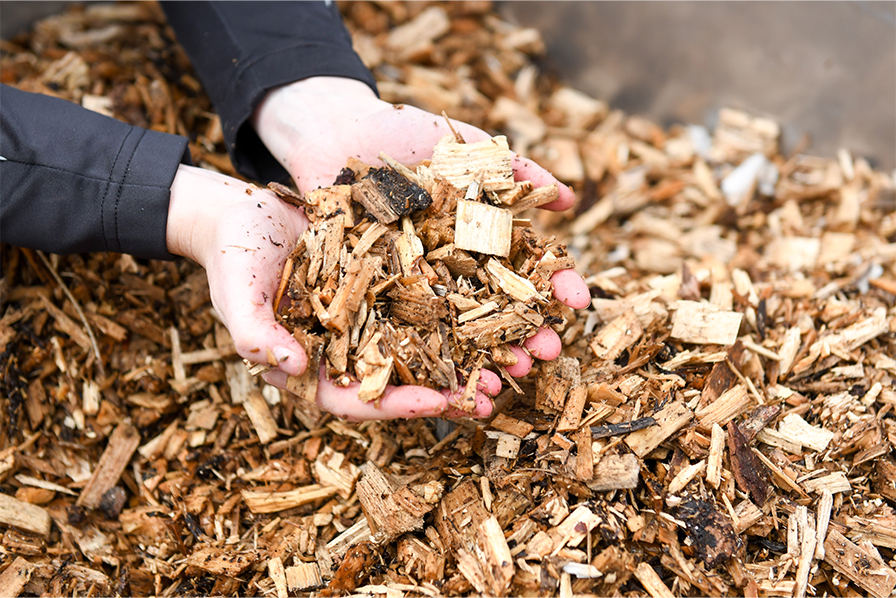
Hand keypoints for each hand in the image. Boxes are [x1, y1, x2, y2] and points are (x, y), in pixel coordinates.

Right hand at [166, 165, 500, 419]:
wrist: (244, 212)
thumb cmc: (233, 259)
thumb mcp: (237, 295)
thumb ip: (256, 336)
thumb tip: (293, 371)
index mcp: (315, 368)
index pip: (359, 400)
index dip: (398, 404)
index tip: (438, 402)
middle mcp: (352, 348)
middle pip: (405, 380)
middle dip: (451, 389)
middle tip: (497, 392)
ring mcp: (374, 317)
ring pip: (427, 343)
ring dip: (471, 352)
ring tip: (516, 355)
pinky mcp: (390, 282)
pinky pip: (431, 298)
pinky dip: (464, 302)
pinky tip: (502, 299)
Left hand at [247, 77, 590, 419]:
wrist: (334, 132)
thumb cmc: (404, 134)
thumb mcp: (467, 147)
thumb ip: (518, 170)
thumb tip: (570, 199)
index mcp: (481, 236)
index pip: (529, 267)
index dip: (556, 285)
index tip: (578, 302)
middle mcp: (453, 265)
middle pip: (499, 309)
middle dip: (527, 334)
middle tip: (547, 353)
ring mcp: (416, 281)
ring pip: (455, 329)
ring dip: (482, 359)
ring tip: (503, 380)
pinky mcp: (376, 292)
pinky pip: (403, 330)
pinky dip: (425, 359)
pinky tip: (444, 383)